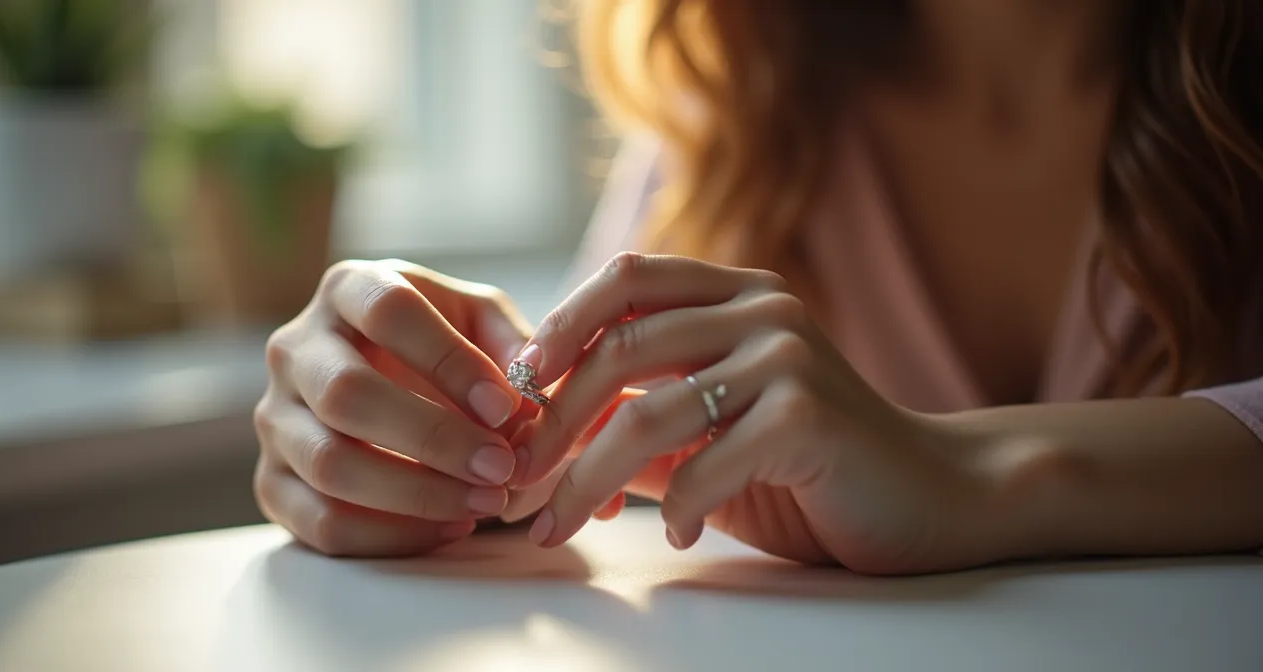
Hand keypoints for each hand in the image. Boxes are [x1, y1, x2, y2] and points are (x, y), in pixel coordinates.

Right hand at [254, 259, 536, 555]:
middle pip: (346, 393)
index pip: (388, 312)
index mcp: (349, 289)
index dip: (449, 360)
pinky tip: (452, 527)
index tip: (506, 407)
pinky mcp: (272, 483)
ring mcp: (274, 418)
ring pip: (329, 464)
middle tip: (501, 467)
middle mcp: (296, 348)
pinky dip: (393, 535)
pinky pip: (321, 522)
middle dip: (434, 439)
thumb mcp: (482, 324)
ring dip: (417, 494)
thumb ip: (513, 345)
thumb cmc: (443, 349)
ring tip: (487, 502)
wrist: (393, 388)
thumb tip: (528, 392)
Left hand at [509, 253, 999, 573]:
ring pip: (648, 414)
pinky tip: (680, 535)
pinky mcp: (806, 415)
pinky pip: (703, 466)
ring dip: (587, 480)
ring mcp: (787, 355)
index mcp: (738, 292)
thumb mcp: (715, 429)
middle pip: (620, 347)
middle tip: (518, 481)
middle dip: (553, 421)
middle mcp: (762, 307)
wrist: (926, 496)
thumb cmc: (810, 465)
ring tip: (559, 525)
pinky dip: (676, 510)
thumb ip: (645, 418)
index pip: (628, 278)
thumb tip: (543, 437)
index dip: (561, 324)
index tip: (516, 387)